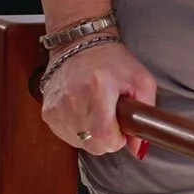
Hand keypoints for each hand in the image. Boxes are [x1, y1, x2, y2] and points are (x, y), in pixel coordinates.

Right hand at [41, 38, 157, 158]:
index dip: (117, 140)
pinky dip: (78, 131)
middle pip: (92, 144)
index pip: (105, 137)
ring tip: (97, 112)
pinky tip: (84, 113)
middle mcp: (73, 99)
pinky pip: (66, 136)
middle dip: (107, 139)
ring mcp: (57, 107)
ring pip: (79, 143)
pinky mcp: (47, 113)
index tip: (122, 129)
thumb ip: (145, 114)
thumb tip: (138, 148)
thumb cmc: (112, 61)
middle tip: (112, 119)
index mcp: (98, 89)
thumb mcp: (140, 80)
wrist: (79, 45)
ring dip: (92, 134)